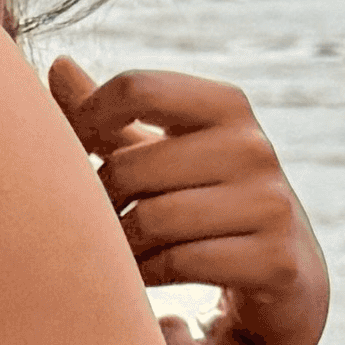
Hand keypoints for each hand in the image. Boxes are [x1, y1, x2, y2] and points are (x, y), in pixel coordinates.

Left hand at [48, 58, 330, 344]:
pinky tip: (145, 279)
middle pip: (131, 167)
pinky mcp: (275, 260)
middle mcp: (254, 148)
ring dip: (120, 247)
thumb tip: (58, 65)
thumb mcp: (165, 155)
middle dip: (99, 204)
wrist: (286, 276)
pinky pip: (180, 262)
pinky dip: (149, 275)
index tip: (71, 155)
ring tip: (115, 256)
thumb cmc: (207, 204)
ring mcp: (270, 204)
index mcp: (226, 108)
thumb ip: (114, 117)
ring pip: (152, 219)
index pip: (138, 88)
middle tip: (91, 226)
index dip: (86, 120)